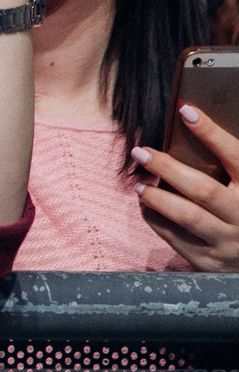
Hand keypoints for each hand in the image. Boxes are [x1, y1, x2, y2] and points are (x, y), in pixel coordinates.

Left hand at [137, 105, 238, 270]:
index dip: (211, 133)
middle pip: (203, 190)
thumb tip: (188, 120)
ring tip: (141, 184)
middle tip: (141, 151)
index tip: (185, 110)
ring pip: (187, 216)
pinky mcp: (209, 261)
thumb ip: (226, 164)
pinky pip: (175, 237)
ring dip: (157, 197)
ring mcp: (228, 242)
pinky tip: (146, 205)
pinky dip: (155, 218)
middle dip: (168, 167)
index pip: (236, 157)